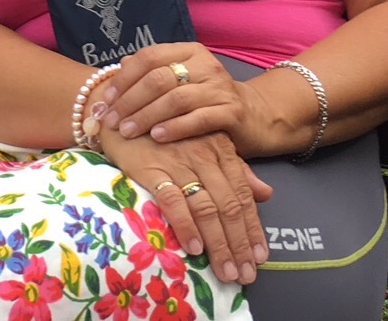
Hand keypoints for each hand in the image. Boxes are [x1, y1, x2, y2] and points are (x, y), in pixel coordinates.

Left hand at [100, 44, 271, 154]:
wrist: (255, 116)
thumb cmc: (206, 100)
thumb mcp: (181, 81)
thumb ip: (153, 73)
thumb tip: (118, 68)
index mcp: (188, 51)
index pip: (148, 57)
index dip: (124, 78)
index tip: (106, 100)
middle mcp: (205, 64)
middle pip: (158, 78)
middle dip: (130, 101)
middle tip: (111, 120)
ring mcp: (220, 87)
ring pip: (175, 98)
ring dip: (146, 116)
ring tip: (128, 131)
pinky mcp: (232, 111)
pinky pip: (198, 118)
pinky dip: (174, 127)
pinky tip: (156, 137)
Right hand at [100, 128, 271, 284]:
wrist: (121, 113)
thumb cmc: (164, 132)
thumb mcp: (205, 144)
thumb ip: (235, 169)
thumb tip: (266, 194)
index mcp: (220, 149)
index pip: (242, 194)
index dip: (253, 228)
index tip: (259, 256)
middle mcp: (203, 155)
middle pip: (228, 206)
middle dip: (239, 244)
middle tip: (245, 274)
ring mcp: (178, 162)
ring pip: (206, 208)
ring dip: (218, 244)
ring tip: (226, 271)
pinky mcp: (151, 169)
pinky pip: (173, 201)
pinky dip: (186, 226)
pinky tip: (194, 247)